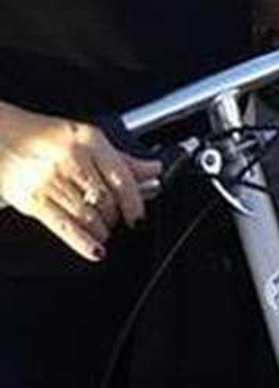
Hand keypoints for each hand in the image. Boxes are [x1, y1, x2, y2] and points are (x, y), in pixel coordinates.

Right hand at [0, 107, 157, 264]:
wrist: (1, 138)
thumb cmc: (44, 137)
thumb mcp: (87, 138)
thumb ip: (121, 158)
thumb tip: (153, 171)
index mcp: (88, 141)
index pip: (121, 178)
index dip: (135, 201)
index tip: (138, 213)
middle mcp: (71, 160)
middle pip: (107, 200)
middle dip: (117, 215)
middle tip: (118, 218)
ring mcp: (52, 182)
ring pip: (89, 216)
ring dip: (103, 229)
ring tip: (104, 228)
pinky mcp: (35, 201)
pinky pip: (65, 227)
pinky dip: (84, 242)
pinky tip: (96, 249)